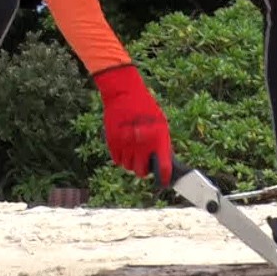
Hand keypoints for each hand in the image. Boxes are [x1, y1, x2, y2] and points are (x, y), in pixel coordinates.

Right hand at [92, 64, 172, 185]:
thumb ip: (162, 144)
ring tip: (134, 154)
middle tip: (145, 164)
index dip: (164, 178)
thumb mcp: (161, 124)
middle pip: (141, 172)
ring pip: (128, 167)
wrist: (124, 94)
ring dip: (132, 164)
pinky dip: (121, 158)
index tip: (164, 181)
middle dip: (144, 170)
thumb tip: (163, 161)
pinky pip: (117, 160)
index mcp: (157, 140)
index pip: (162, 168)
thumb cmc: (146, 108)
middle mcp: (141, 145)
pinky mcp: (112, 142)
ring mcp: (126, 145)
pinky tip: (125, 149)